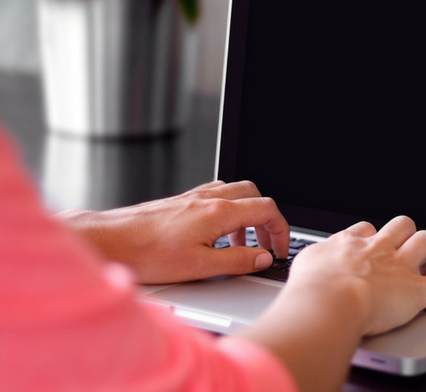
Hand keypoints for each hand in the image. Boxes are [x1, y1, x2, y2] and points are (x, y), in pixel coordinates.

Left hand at [56, 181, 289, 283]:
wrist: (110, 241)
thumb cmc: (147, 254)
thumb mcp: (200, 266)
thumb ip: (238, 260)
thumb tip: (262, 258)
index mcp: (218, 212)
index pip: (266, 210)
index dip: (281, 231)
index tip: (279, 250)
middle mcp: (208, 198)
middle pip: (255, 195)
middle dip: (267, 220)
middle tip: (266, 244)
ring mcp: (194, 197)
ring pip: (235, 193)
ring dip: (247, 216)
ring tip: (241, 244)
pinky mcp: (181, 202)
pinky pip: (216, 196)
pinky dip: (228, 211)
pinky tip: (217, 233)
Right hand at [233, 216, 425, 390]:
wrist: (326, 301)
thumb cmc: (307, 290)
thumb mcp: (298, 271)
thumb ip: (305, 269)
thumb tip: (297, 274)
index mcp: (348, 244)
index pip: (365, 229)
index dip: (371, 239)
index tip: (369, 247)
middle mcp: (376, 248)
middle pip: (399, 225)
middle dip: (403, 236)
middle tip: (401, 251)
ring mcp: (399, 266)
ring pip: (425, 242)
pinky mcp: (417, 290)